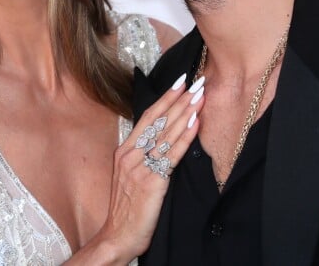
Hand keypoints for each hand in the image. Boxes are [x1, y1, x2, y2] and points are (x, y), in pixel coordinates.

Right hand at [92, 73, 204, 262]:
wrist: (118, 235)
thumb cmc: (127, 207)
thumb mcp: (129, 174)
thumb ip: (142, 155)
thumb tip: (163, 137)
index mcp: (124, 150)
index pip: (148, 116)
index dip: (165, 98)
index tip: (180, 82)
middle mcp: (130, 154)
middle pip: (159, 120)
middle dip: (180, 99)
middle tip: (197, 81)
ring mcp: (140, 167)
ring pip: (167, 134)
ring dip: (186, 112)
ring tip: (200, 96)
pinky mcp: (152, 181)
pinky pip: (172, 154)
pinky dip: (185, 137)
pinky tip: (196, 123)